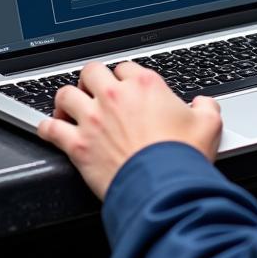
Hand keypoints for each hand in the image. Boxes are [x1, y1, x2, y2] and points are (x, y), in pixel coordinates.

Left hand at [37, 61, 222, 199]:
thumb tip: (203, 104)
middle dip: (92, 80)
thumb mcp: (209, 124)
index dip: (124, 78)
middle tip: (96, 92)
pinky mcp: (78, 145)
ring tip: (70, 108)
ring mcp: (93, 119)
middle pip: (91, 72)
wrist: (164, 189)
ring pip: (66, 94)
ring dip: (67, 100)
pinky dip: (47, 128)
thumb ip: (206, 107)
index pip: (125, 68)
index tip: (126, 89)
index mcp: (145, 85)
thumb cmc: (183, 157)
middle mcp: (115, 97)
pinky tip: (50, 129)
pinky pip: (50, 129)